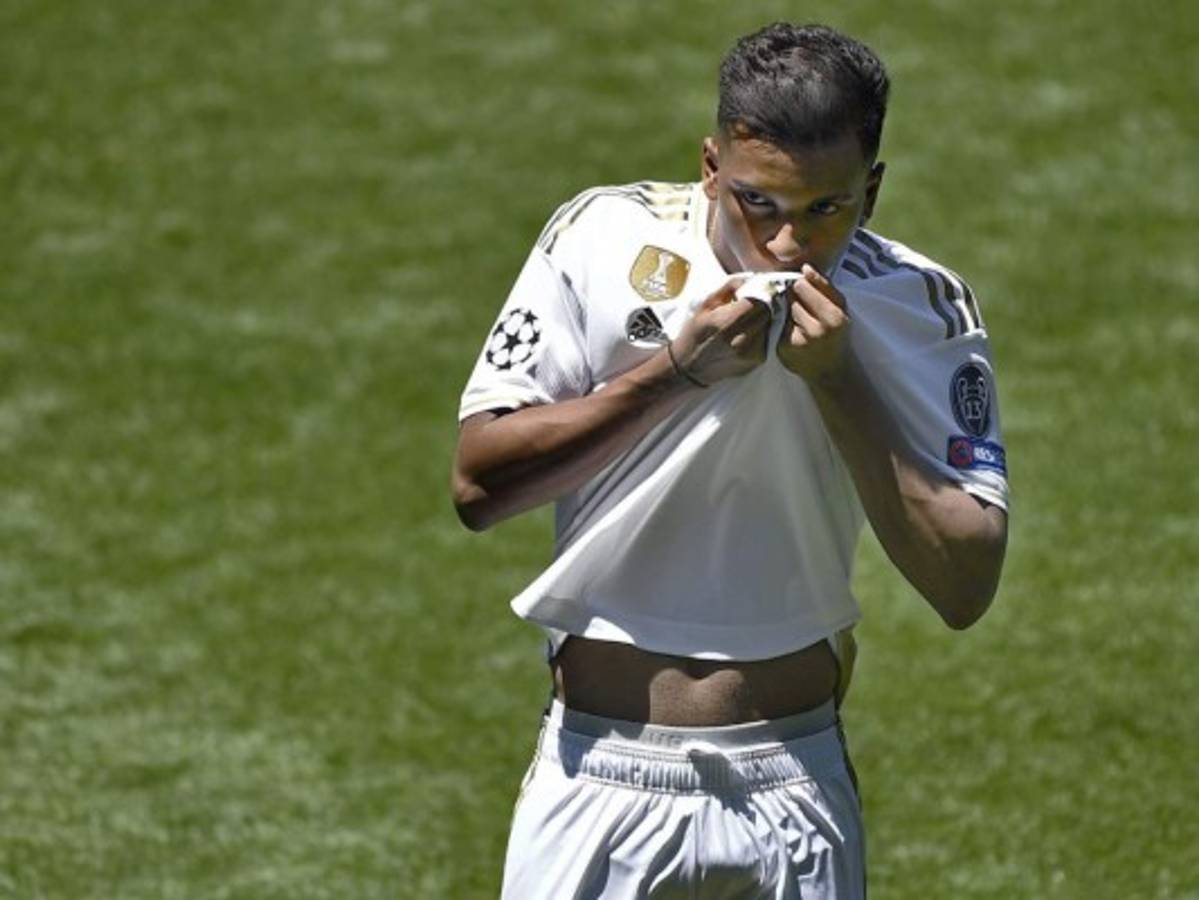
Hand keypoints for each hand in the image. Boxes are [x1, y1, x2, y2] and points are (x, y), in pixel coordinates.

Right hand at [669, 276, 770, 385]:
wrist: (688, 367)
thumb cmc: (694, 333)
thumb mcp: (705, 304)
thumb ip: (729, 287)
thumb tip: (751, 278)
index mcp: (728, 320)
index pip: (761, 299)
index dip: (762, 291)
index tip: (759, 289)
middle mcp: (742, 337)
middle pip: (768, 312)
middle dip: (764, 305)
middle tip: (754, 304)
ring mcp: (750, 352)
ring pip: (770, 326)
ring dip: (763, 320)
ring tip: (748, 320)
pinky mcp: (755, 361)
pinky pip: (767, 340)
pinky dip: (761, 334)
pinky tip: (747, 335)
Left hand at [776, 264, 850, 381]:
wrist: (831, 370)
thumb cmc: (837, 334)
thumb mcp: (841, 308)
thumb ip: (825, 286)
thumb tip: (805, 267)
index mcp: (834, 316)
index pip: (802, 286)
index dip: (801, 286)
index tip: (804, 292)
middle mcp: (816, 330)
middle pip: (790, 297)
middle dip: (793, 298)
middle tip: (802, 308)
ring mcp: (798, 341)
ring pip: (782, 309)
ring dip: (786, 311)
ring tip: (798, 320)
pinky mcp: (784, 349)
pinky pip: (776, 324)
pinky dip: (779, 324)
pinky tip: (790, 331)